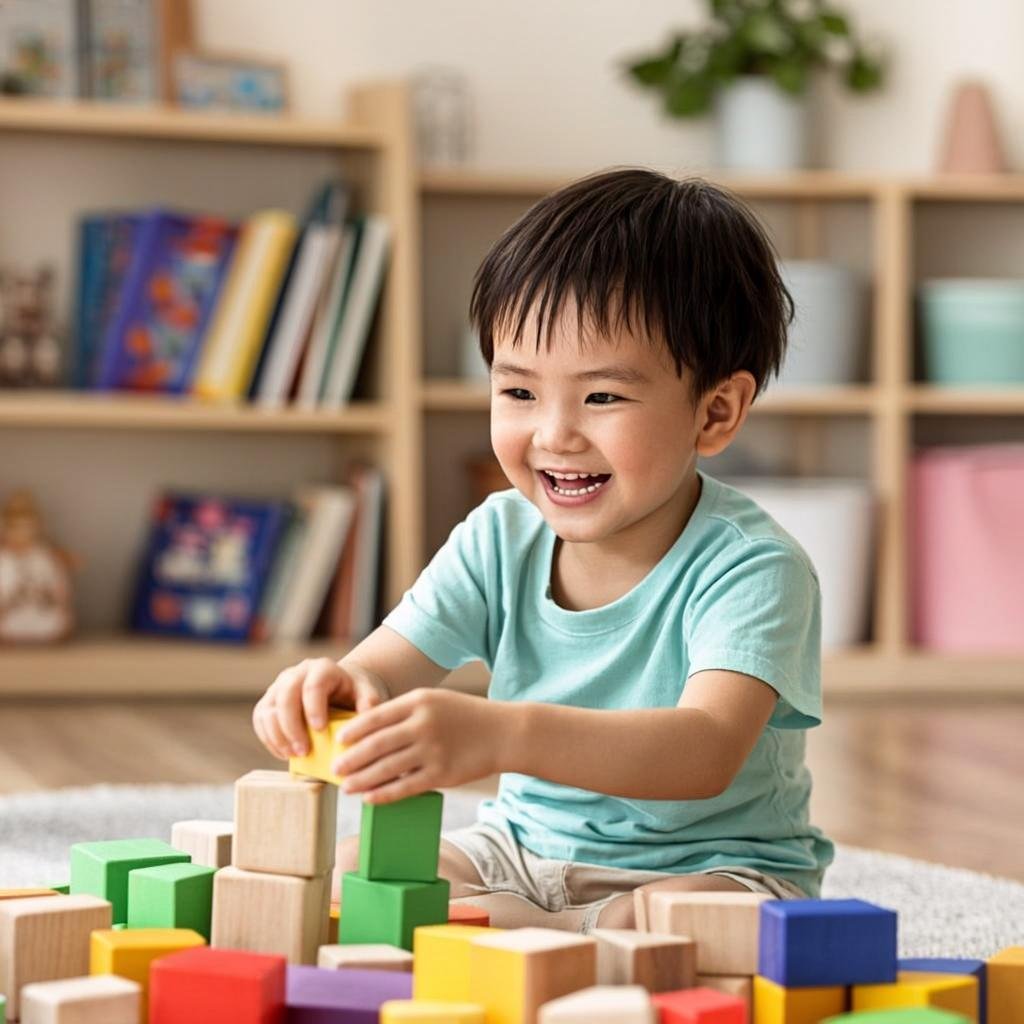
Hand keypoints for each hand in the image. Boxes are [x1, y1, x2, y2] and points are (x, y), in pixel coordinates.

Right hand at [252, 657, 389, 759]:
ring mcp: (279, 686)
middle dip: (292, 726)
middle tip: (303, 751)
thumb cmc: (355, 693)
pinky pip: (260, 719)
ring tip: (294, 755)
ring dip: (278, 735)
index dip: (313, 708)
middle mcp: (297, 673)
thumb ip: (369, 702)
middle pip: (286, 696)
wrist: (339, 689)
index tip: (320, 730)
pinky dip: (269, 738)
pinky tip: (284, 753)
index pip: (313, 686)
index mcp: (322, 669)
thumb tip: (367, 717)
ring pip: (268, 708)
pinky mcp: (269, 701)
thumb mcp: (367, 693)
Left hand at [334, 688, 511, 803]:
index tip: (338, 740)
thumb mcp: (435, 701)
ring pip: (387, 768)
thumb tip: (368, 730)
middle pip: (377, 744)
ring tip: (346, 787)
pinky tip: (369, 798)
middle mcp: (423, 725)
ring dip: (362, 779)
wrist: (503, 732)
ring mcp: (432, 750)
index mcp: (419, 702)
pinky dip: (384, 794)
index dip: (353, 730)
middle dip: (351, 759)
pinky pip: (405, 786)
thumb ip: (405, 712)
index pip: (376, 716)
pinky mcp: (442, 774)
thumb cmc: (464, 716)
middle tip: (335, 769)